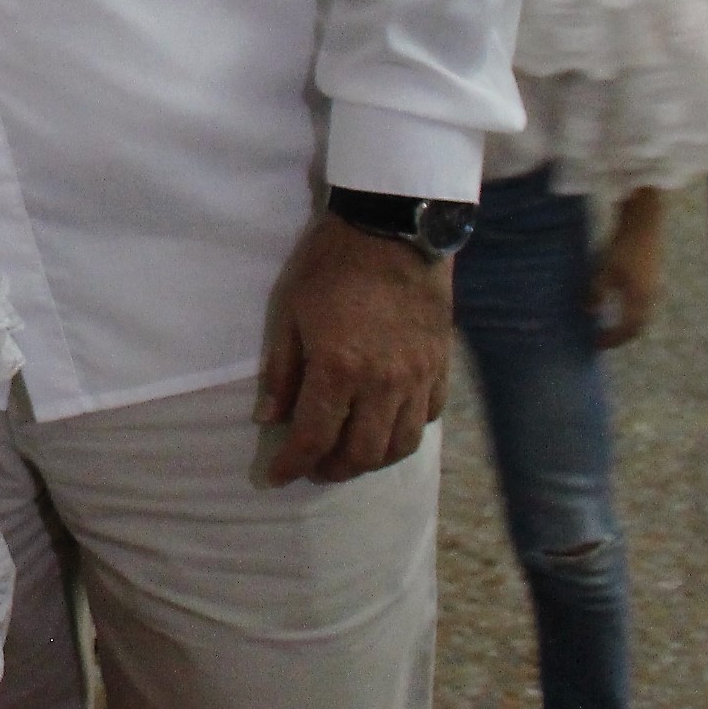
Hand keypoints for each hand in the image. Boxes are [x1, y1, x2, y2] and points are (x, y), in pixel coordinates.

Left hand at [256, 215, 451, 484]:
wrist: (393, 231)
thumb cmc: (331, 265)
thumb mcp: (291, 312)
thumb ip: (282, 371)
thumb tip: (268, 419)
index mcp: (338, 370)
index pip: (314, 437)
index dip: (293, 465)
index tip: (277, 477)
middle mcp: (382, 385)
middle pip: (361, 454)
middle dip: (332, 470)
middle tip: (313, 467)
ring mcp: (417, 378)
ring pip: (399, 446)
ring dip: (370, 461)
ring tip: (347, 455)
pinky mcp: (439, 368)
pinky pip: (427, 419)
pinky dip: (404, 434)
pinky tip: (385, 428)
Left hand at [590, 193, 665, 349]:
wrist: (644, 222)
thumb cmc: (623, 247)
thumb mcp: (605, 271)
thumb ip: (597, 293)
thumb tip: (590, 311)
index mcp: (640, 299)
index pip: (628, 329)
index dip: (613, 339)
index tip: (597, 344)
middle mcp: (651, 297)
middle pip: (638, 325)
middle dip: (622, 335)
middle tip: (604, 338)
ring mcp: (654, 286)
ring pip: (641, 313)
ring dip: (627, 322)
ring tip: (609, 323)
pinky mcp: (651, 275)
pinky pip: (641, 301)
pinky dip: (630, 309)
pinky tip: (617, 303)